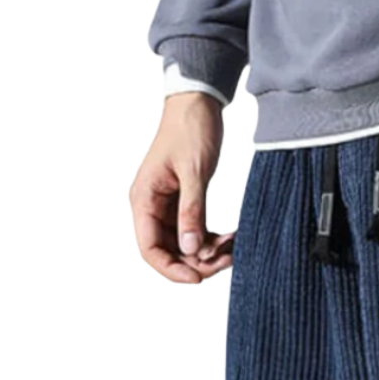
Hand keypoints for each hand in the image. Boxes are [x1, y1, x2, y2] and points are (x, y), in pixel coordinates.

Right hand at [130, 92, 235, 283]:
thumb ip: (192, 211)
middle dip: (198, 262)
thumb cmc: (190, 129)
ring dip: (209, 252)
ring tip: (234, 247)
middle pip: (169, 251)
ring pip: (185, 245)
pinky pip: (195, 232)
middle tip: (228, 259)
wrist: (197, 102)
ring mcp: (167, 206)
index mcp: (144, 199)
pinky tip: (232, 238)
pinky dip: (213, 239)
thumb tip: (191, 248)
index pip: (150, 249)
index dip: (172, 269)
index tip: (198, 277)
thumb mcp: (194, 172)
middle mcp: (151, 206)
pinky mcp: (183, 203)